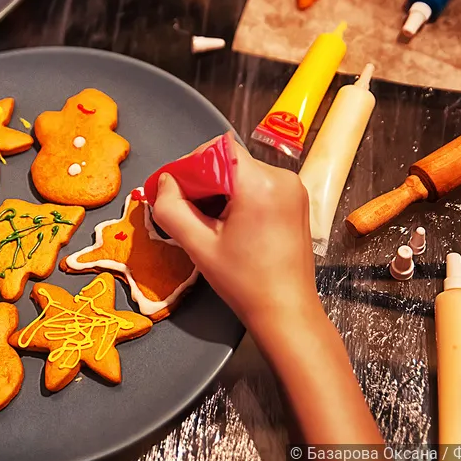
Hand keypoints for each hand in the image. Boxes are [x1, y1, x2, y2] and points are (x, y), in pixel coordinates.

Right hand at [152, 133, 318, 328]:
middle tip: (186, 210)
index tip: (174, 191)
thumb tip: (164, 182)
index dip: (190, 165)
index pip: (216, 149)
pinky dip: (239, 196)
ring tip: (208, 221)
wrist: (286, 311)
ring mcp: (294, 188)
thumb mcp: (198, 245)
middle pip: (229, 160)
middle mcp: (283, 177)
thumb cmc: (243, 281)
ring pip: (243, 172)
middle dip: (203, 181)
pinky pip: (259, 184)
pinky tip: (229, 224)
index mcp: (260, 184)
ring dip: (220, 190)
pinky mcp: (297, 200)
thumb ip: (171, 208)